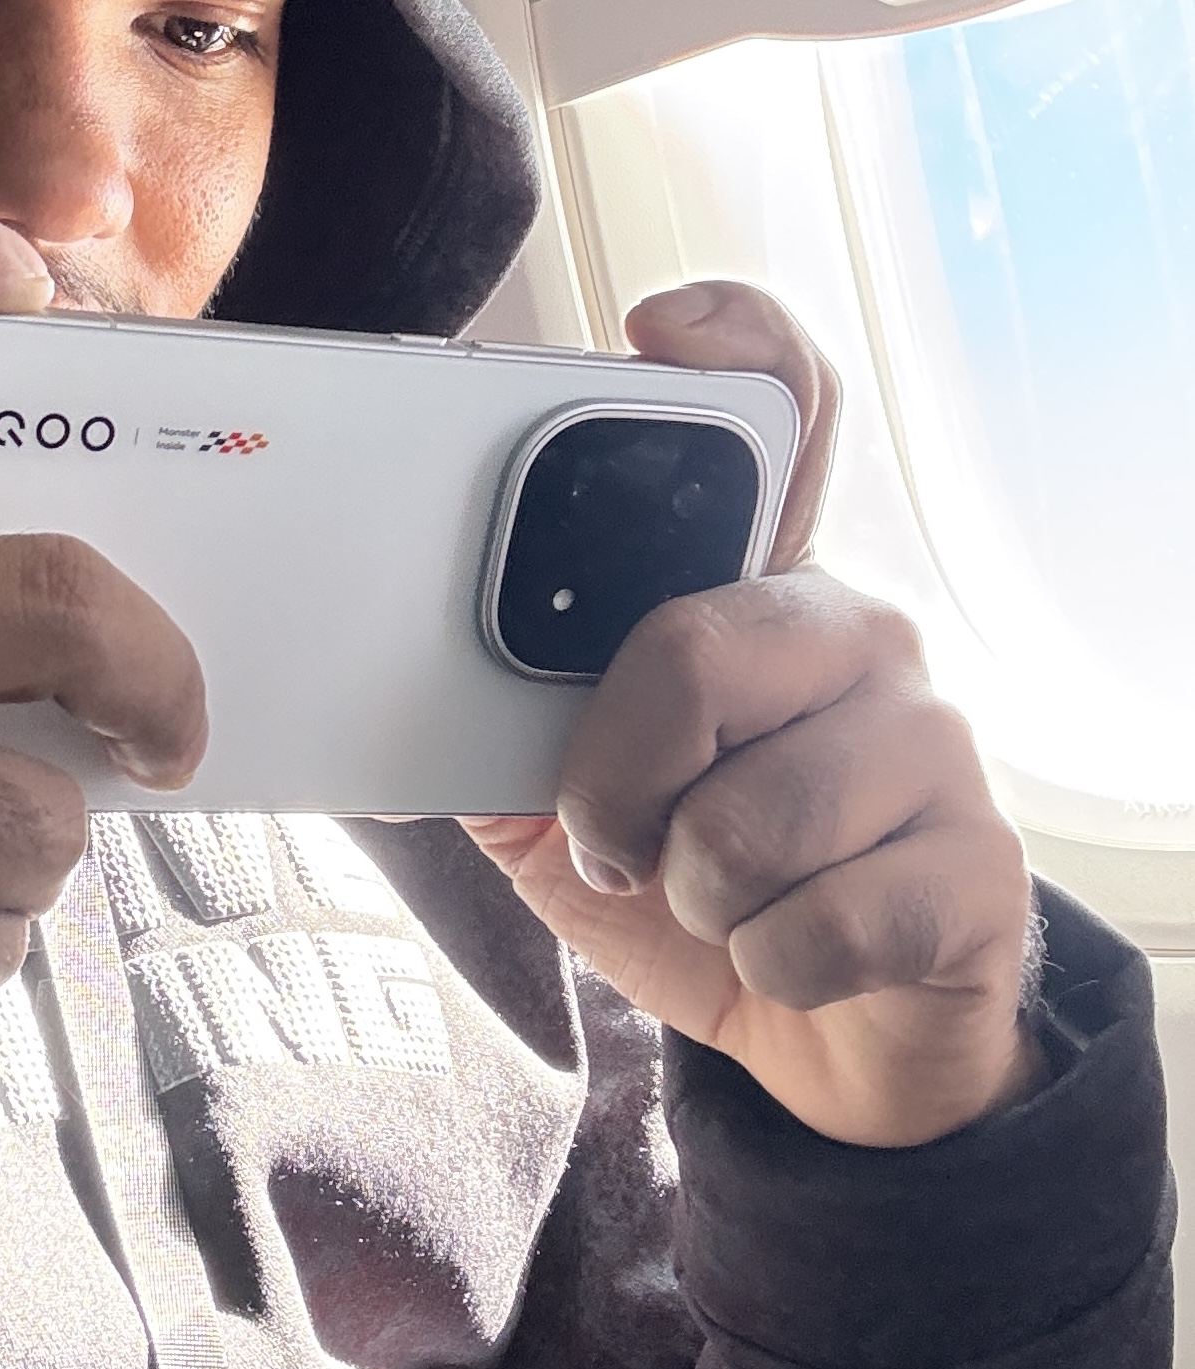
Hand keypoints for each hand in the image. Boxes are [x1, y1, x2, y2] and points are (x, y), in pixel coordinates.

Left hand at [465, 282, 1045, 1147]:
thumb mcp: (560, 806)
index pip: (780, 421)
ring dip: (690, 893)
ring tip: (717, 897)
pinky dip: (762, 965)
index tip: (653, 327)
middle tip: (613, 831)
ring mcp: (932, 743)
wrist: (818, 1041)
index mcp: (747, 595)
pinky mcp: (979, 867)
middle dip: (613, 775)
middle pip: (694, 645)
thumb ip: (501, 730)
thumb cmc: (689, 889)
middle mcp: (853, 636)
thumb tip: (390, 696)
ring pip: (746, 816)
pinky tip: (794, 952)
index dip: (731, 346)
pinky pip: (814, 922)